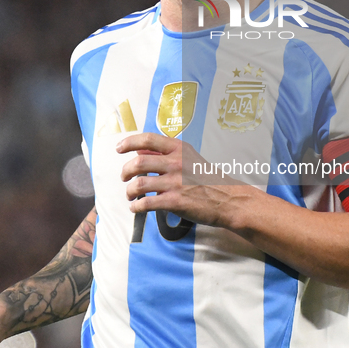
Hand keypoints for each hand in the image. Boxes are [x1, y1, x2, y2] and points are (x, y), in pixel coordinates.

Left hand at [117, 132, 244, 227]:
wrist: (228, 199)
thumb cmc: (208, 179)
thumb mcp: (190, 158)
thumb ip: (166, 154)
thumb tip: (140, 150)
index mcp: (179, 149)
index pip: (148, 139)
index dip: (129, 142)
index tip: (119, 148)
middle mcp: (176, 163)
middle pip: (138, 163)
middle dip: (125, 171)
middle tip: (124, 177)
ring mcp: (175, 182)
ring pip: (139, 184)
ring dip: (129, 191)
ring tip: (130, 195)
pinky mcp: (175, 201)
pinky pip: (146, 203)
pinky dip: (136, 207)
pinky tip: (136, 208)